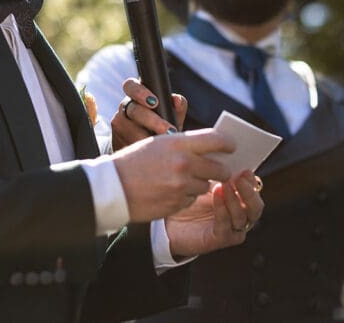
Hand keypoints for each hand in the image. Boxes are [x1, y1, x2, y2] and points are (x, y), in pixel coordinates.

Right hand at [112, 79, 187, 150]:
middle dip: (153, 121)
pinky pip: (128, 145)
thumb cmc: (161, 126)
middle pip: (134, 110)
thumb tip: (177, 100)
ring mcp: (119, 125)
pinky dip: (142, 150)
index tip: (154, 102)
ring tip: (165, 145)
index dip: (140, 91)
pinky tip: (153, 155)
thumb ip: (177, 107)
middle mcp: (124, 108)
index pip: (131, 86)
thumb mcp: (170, 116)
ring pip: (131, 129)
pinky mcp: (116, 143)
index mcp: (136, 96)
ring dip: (148, 138)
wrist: (144, 151)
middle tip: (170, 130)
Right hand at [112, 128, 233, 221]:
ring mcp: (181, 186)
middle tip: (217, 169)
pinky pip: (192, 200)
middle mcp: (184, 163)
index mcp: (179, 143)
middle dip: (221, 169)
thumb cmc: (134, 161)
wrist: (111, 187)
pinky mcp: (177, 204)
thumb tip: (211, 148)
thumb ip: (186, 144)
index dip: (229, 144)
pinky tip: (171, 191)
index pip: (217, 140)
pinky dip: (186, 197)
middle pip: (220, 168)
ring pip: (207, 186)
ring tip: (182, 180)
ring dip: (200, 184)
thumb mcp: (159, 144)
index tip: (232, 147)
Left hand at [165, 171, 264, 258]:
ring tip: (224, 185)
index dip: (251, 181)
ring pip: (242, 217)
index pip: (255, 190)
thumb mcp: (206, 178)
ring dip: (234, 199)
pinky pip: (226, 226)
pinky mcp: (220, 239)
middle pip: (255, 207)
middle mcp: (241, 215)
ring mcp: (232, 229)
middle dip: (249, 192)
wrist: (170, 217)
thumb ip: (220, 169)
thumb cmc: (190, 195)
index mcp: (241, 199)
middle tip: (239, 178)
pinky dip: (223, 210)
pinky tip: (216, 196)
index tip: (244, 169)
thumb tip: (229, 151)